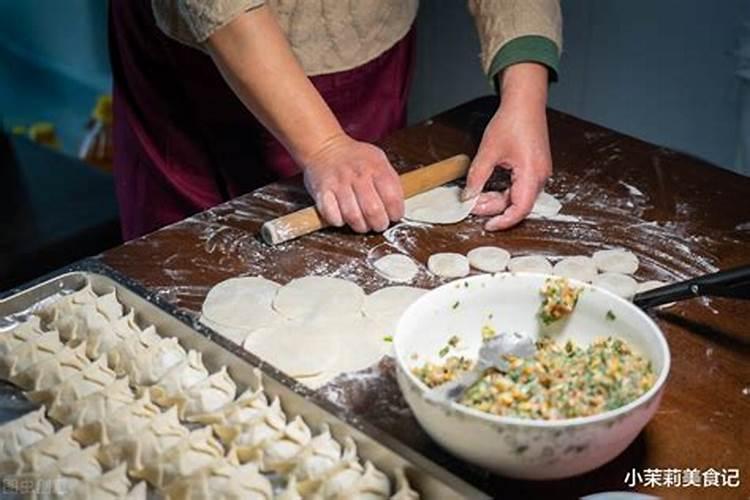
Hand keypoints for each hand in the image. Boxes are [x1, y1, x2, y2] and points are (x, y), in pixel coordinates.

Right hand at [302, 134, 403, 232]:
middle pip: (373, 211)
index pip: (392, 198)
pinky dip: (340, 222)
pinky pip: (333, 216)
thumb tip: (398, 206)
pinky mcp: (322, 192)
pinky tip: (344, 217)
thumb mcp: (379, 160)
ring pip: (353, 217)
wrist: (325, 146)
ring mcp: (339, 184)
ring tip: (363, 223)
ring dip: (361, 226)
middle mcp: (358, 175)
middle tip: (379, 224)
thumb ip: (390, 181)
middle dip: (379, 224)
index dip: (396, 213)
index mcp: (376, 167)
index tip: (394, 216)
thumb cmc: (355, 158)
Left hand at [462, 63, 551, 230]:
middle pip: (518, 204)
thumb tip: (468, 196)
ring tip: (477, 196)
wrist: (525, 102)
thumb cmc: (512, 121)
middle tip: (473, 205)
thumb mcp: (488, 151)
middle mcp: (540, 176)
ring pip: (518, 197)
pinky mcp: (535, 169)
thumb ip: (478, 176)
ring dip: (498, 200)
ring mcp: (539, 173)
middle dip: (495, 208)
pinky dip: (504, 191)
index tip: (487, 226)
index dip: (503, 221)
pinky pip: (520, 188)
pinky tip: (489, 189)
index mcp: (532, 173)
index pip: (520, 209)